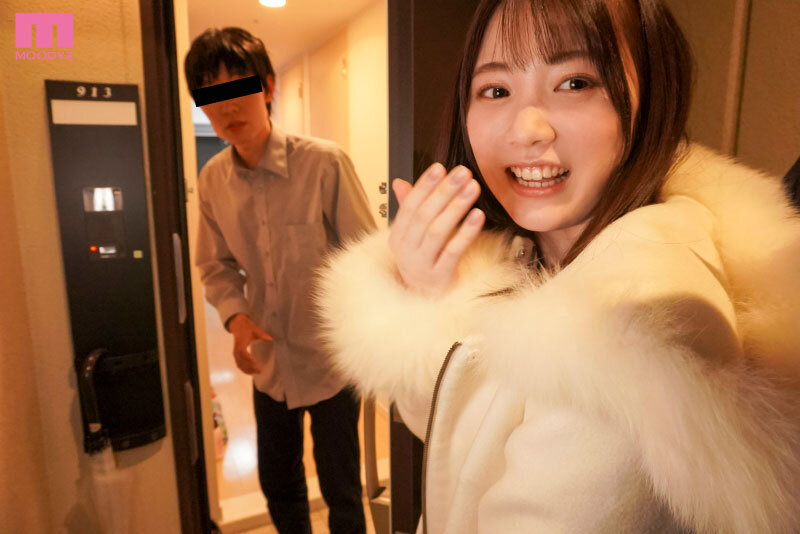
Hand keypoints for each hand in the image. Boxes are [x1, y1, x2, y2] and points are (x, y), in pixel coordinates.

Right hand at [227, 314, 272, 374]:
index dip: (248, 358)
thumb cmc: (248, 328)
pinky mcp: (236, 355)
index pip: (243, 352)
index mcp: (241, 343)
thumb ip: (263, 335)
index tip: (255, 362)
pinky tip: (251, 372)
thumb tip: (271, 339)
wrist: (238, 325)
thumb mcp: (256, 330)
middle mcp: (236, 349)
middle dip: (250, 367)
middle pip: (242, 361)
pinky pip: (238, 364)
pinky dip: (243, 369)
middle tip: (259, 370)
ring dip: (247, 370)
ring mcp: (235, 353)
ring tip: (256, 372)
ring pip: (239, 364)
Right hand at [389, 163, 484, 295]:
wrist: (425, 299)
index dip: (424, 186)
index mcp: (397, 237)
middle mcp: (405, 250)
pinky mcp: (439, 276)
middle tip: (463, 172)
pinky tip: (477, 216)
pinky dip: (465, 232)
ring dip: (456, 207)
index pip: (410, 206)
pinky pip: (453, 251)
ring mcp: (421, 265)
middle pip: (424, 216)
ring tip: (473, 188)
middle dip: (444, 191)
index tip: (440, 167)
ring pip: (437, 231)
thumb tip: (399, 182)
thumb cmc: (423, 262)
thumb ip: (409, 209)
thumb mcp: (413, 236)